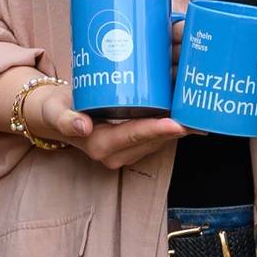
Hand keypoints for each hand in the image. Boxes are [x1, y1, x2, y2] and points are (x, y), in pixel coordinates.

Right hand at [21, 82, 188, 169]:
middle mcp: (119, 153)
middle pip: (155, 139)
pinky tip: (190, 106)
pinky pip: (159, 133)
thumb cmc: (57, 110)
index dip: (156, 130)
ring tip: (200, 102)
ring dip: (180, 122)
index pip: (134, 137)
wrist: (57, 114)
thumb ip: (67, 120)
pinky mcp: (136, 141)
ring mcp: (129, 150)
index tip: (177, 123)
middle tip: (199, 104)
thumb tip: (82, 127)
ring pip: (162, 137)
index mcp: (101, 147)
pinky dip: (174, 121)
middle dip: (178, 124)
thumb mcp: (56, 112)